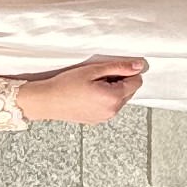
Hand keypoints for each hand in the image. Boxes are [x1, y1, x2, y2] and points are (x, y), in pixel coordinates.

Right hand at [16, 58, 147, 122]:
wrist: (48, 101)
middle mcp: (112, 111)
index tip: (111, 69)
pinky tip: (89, 95)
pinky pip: (110, 107)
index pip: (136, 82)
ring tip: (92, 86)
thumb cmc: (66, 84)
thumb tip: (138, 65)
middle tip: (99, 76)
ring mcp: (105, 118)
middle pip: (130, 91)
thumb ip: (119, 67)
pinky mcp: (98, 120)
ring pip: (120, 100)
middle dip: (121, 82)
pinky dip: (105, 99)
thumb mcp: (94, 70)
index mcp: (113, 98)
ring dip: (113, 91)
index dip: (127, 72)